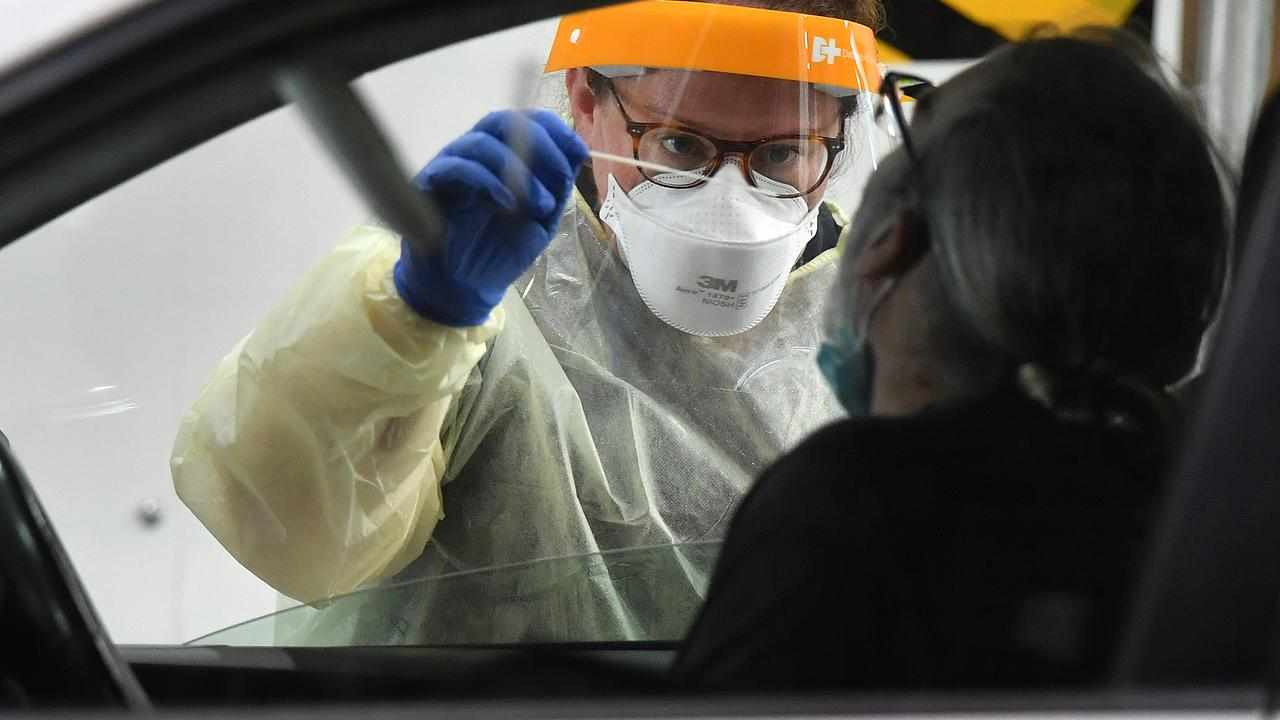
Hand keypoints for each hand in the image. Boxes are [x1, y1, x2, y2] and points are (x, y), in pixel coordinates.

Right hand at [394, 110, 588, 325]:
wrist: (465, 287)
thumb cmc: (500, 249)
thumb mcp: (541, 219)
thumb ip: (557, 187)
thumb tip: (576, 153)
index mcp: (504, 156)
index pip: (525, 122)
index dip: (554, 129)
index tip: (579, 151)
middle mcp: (476, 153)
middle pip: (504, 122)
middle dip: (541, 143)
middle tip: (562, 176)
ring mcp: (452, 164)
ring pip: (482, 142)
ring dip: (519, 169)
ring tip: (541, 205)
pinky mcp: (430, 183)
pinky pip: (457, 167)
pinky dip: (488, 181)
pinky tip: (509, 204)